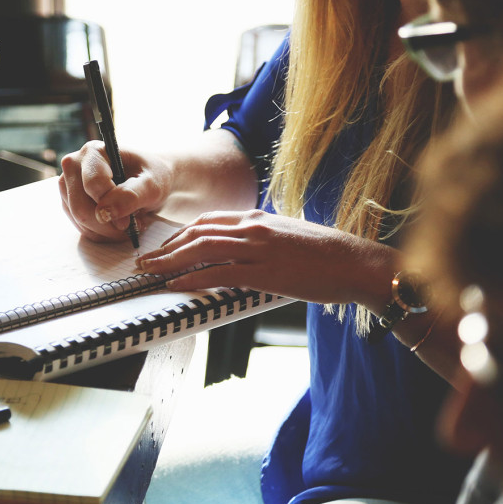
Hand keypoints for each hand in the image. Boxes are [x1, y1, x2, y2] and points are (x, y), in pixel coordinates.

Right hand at [58, 141, 171, 241]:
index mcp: (93, 152)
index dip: (111, 206)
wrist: (149, 180)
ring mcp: (68, 185)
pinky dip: (102, 233)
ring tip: (128, 223)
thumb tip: (105, 213)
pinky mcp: (70, 202)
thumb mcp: (152, 184)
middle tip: (131, 226)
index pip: (93, 185)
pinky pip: (81, 227)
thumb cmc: (152, 176)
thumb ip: (131, 195)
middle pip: (81, 207)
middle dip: (108, 224)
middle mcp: (74, 165)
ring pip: (79, 220)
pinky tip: (117, 226)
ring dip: (106, 231)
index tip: (130, 220)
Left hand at [135, 210, 395, 306]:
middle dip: (167, 247)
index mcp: (258, 218)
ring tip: (151, 272)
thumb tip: (242, 253)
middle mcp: (254, 227)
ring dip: (170, 261)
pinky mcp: (265, 271)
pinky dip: (192, 279)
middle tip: (146, 260)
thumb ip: (262, 240)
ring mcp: (258, 248)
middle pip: (198, 232)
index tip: (165, 247)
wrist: (356, 263)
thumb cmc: (327, 255)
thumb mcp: (288, 237)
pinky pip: (219, 273)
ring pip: (202, 249)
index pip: (208, 221)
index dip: (181, 234)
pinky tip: (176, 285)